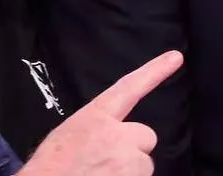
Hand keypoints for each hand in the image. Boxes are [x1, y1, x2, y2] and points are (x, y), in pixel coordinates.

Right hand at [19, 50, 182, 175]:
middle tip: (105, 164)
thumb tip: (107, 138)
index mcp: (94, 119)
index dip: (154, 71)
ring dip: (129, 171)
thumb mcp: (65, 140)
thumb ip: (95, 131)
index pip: (128, 88)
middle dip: (131, 150)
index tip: (175, 57)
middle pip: (145, 137)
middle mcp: (117, 134)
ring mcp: (128, 159)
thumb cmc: (47, 170)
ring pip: (143, 164)